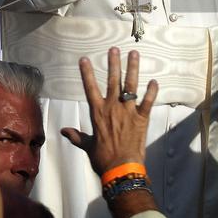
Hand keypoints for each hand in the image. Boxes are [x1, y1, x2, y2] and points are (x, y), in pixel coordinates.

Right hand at [60, 47, 157, 175]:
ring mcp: (128, 111)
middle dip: (113, 63)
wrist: (121, 168)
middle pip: (113, 81)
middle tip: (114, 49)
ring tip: (134, 54)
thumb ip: (77, 136)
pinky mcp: (142, 118)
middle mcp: (113, 108)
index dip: (87, 73)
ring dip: (133, 68)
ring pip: (131, 85)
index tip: (84, 59)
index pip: (90, 88)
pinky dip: (152, 91)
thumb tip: (63, 131)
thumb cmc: (103, 159)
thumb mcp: (88, 146)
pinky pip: (148, 101)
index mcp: (98, 113)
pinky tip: (155, 81)